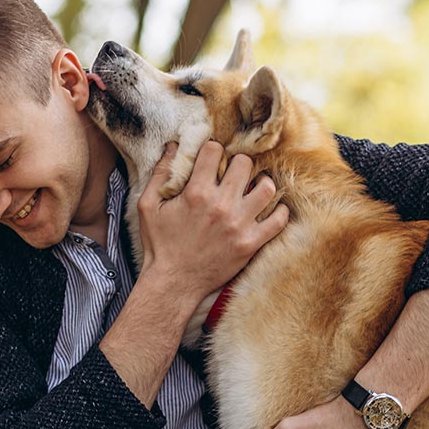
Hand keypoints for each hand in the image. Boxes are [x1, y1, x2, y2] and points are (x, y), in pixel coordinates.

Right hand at [137, 141, 286, 303]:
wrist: (174, 282)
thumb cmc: (160, 244)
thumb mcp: (148, 206)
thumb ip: (160, 173)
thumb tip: (173, 146)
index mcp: (196, 193)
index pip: (215, 150)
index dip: (212, 151)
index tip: (212, 160)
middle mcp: (221, 205)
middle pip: (245, 163)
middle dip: (238, 164)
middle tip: (233, 175)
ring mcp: (239, 225)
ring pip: (267, 188)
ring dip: (261, 184)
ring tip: (254, 189)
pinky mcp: (250, 244)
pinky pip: (278, 221)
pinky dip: (279, 212)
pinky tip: (270, 210)